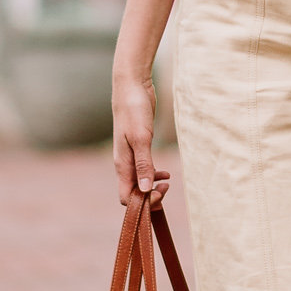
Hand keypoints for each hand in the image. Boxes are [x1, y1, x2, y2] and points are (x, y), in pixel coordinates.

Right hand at [112, 60, 168, 205]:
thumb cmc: (134, 111)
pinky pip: (144, 170)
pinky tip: (166, 172)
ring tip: (168, 180)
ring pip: (140, 182)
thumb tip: (145, 190)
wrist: (132, 87)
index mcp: (122, 165)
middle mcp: (124, 164)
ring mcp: (131, 156)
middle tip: (167, 187)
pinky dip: (154, 175)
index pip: (126, 197)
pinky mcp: (139, 148)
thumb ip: (143, 165)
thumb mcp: (141, 138)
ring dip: (153, 186)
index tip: (160, 193)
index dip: (143, 202)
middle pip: (133, 193)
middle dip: (150, 196)